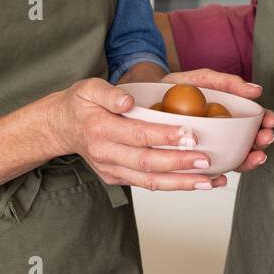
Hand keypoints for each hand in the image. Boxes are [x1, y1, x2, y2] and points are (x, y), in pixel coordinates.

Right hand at [45, 78, 226, 190]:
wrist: (61, 128)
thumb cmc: (80, 104)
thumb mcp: (88, 88)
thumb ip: (108, 93)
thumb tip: (128, 102)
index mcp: (100, 130)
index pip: (137, 135)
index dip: (164, 136)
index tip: (189, 134)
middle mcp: (106, 154)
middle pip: (147, 163)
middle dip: (179, 164)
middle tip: (207, 161)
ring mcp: (112, 170)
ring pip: (150, 182)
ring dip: (182, 183)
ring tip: (211, 181)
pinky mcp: (118, 178)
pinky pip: (148, 184)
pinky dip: (174, 185)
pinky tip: (198, 182)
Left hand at [160, 68, 273, 172]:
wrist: (145, 96)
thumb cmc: (175, 86)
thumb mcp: (202, 79)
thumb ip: (227, 83)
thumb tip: (256, 90)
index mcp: (226, 115)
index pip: (252, 122)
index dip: (265, 122)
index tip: (271, 120)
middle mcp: (220, 134)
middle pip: (248, 142)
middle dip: (262, 142)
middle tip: (266, 138)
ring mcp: (207, 147)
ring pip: (233, 158)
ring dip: (249, 159)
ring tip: (256, 155)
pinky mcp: (191, 159)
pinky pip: (207, 171)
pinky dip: (219, 174)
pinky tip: (225, 175)